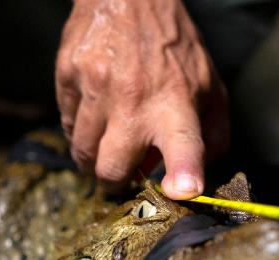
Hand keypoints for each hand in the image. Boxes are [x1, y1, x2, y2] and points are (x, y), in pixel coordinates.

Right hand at [55, 0, 228, 197]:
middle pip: (112, 169)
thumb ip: (212, 136)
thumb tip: (200, 179)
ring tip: (108, 143)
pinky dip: (79, 130)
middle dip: (115, 181)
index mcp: (177, 104)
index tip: (182, 191)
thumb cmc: (175, 50)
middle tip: (122, 173)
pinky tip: (95, 113)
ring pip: (83, 153)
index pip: (185, 145)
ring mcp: (97, 87)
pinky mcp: (68, 75)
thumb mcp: (210, 88)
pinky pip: (66, 124)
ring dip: (93, 159)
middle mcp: (135, 99)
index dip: (184, 172)